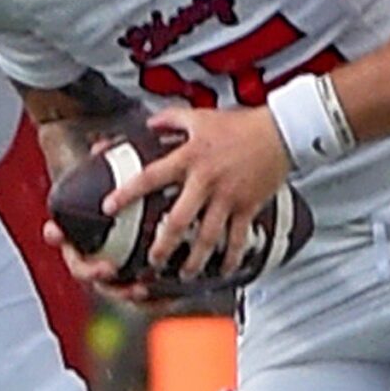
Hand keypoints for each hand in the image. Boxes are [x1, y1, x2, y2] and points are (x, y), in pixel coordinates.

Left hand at [111, 106, 291, 279]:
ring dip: (195, 259)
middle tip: (152, 261)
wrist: (281, 132)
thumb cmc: (241, 124)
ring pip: (208, 236)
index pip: (151, 177)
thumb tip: (149, 124)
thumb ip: (171, 119)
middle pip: (178, 220)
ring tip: (185, 273)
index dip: (128, 192)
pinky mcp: (248, 206)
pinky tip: (225, 269)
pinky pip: (239, 237)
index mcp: (189, 158)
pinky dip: (232, 256)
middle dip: (163, 245)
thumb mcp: (201, 116)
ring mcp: (228, 197)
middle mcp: (206, 181)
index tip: (108, 207)